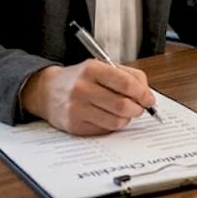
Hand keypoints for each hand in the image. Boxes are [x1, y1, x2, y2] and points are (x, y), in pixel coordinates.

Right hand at [20, 60, 155, 134]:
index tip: (149, 99)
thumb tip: (147, 96)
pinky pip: (104, 130)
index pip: (125, 83)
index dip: (142, 93)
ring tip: (124, 112)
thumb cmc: (79, 78)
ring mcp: (76, 108)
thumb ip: (127, 76)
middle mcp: (82, 88)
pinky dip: (112, 125)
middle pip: (122, 105)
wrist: (47, 91)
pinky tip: (108, 117)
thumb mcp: (101, 67)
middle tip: (140, 108)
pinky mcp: (74, 125)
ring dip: (126, 119)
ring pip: (116, 121)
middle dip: (138, 109)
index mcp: (91, 69)